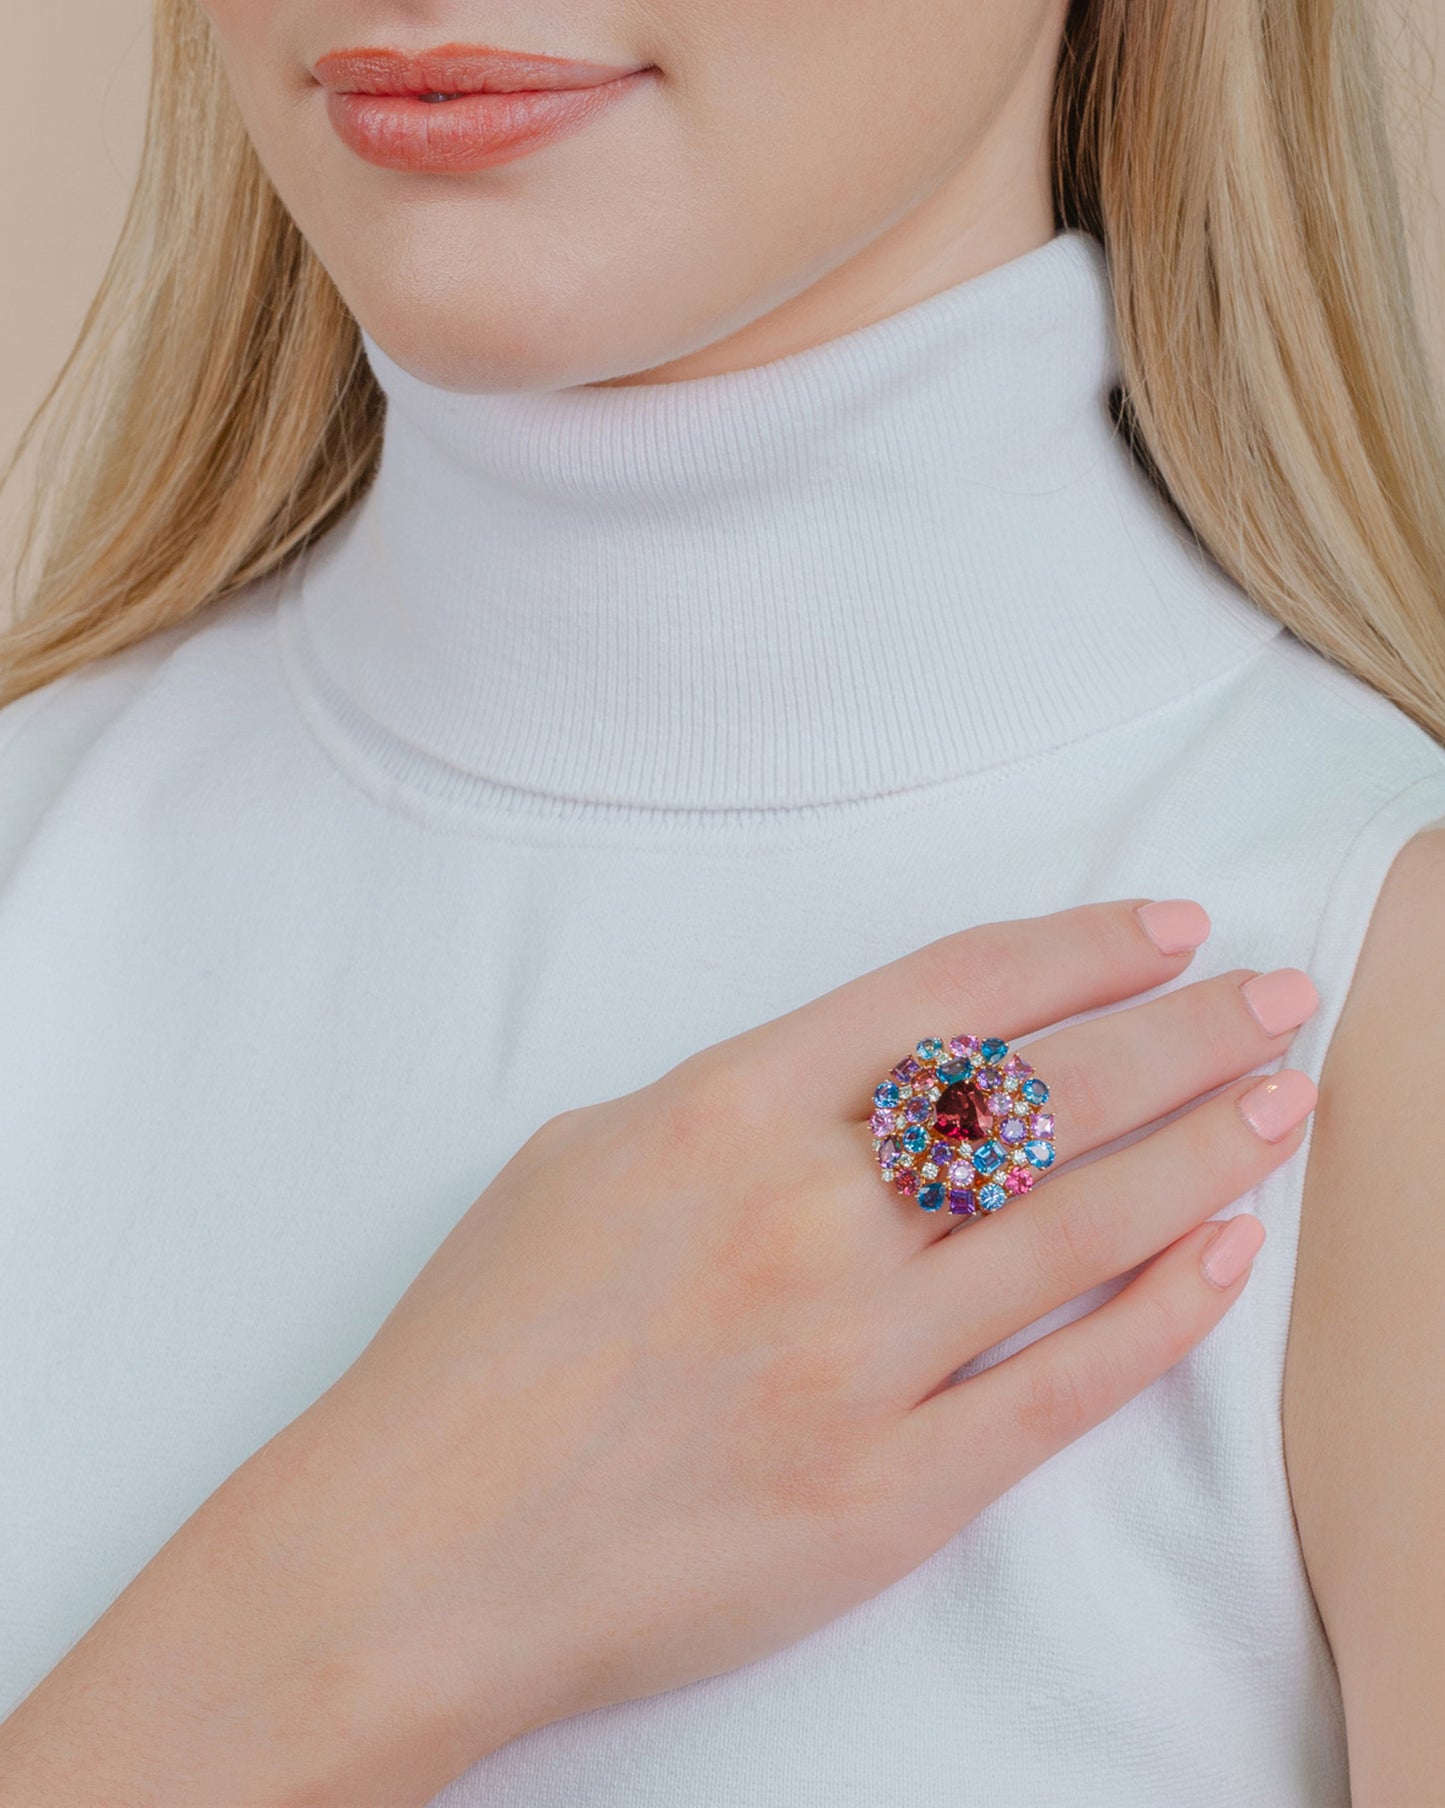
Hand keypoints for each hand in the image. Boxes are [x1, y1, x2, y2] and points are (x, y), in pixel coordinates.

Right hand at [0, 898, 1318, 1807]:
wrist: (423, 1547)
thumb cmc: (480, 1345)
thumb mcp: (584, 1158)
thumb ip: (732, 1106)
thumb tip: (863, 1086)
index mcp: (725, 1112)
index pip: (952, 996)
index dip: (1081, 950)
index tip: (1168, 929)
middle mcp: (807, 1219)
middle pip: (1046, 1096)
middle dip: (1185, 1032)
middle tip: (1278, 998)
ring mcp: (857, 1360)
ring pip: (1082, 1227)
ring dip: (1206, 1151)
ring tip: (1284, 1101)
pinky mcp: (887, 1492)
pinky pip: (1063, 1388)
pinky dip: (1160, 1314)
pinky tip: (1224, 1254)